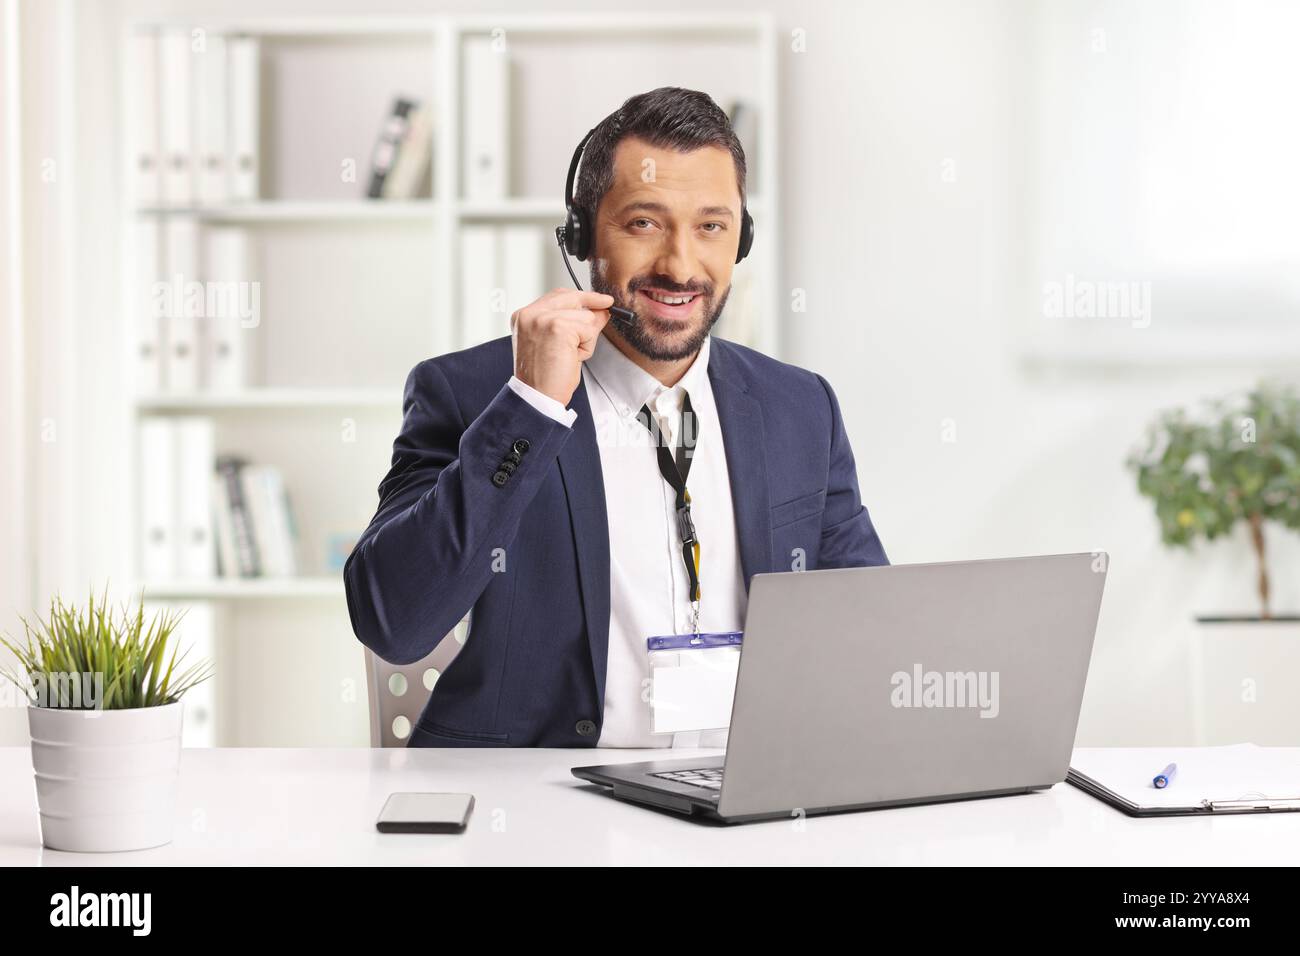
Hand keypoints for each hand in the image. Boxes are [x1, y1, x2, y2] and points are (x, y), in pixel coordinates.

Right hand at [510, 289, 614, 406]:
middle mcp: (530, 315)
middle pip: (572, 297)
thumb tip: (599, 311)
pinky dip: (587, 346)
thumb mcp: (559, 345)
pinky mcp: (558, 327)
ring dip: (586, 338)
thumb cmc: (544, 378)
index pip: (556, 296)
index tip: (598, 299)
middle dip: (593, 302)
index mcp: (524, 318)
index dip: (580, 297)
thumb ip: (575, 324)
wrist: (538, 397)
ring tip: (570, 355)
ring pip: (585, 316)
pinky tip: (573, 358)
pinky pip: (588, 329)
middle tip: (608, 304)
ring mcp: (543, 319)